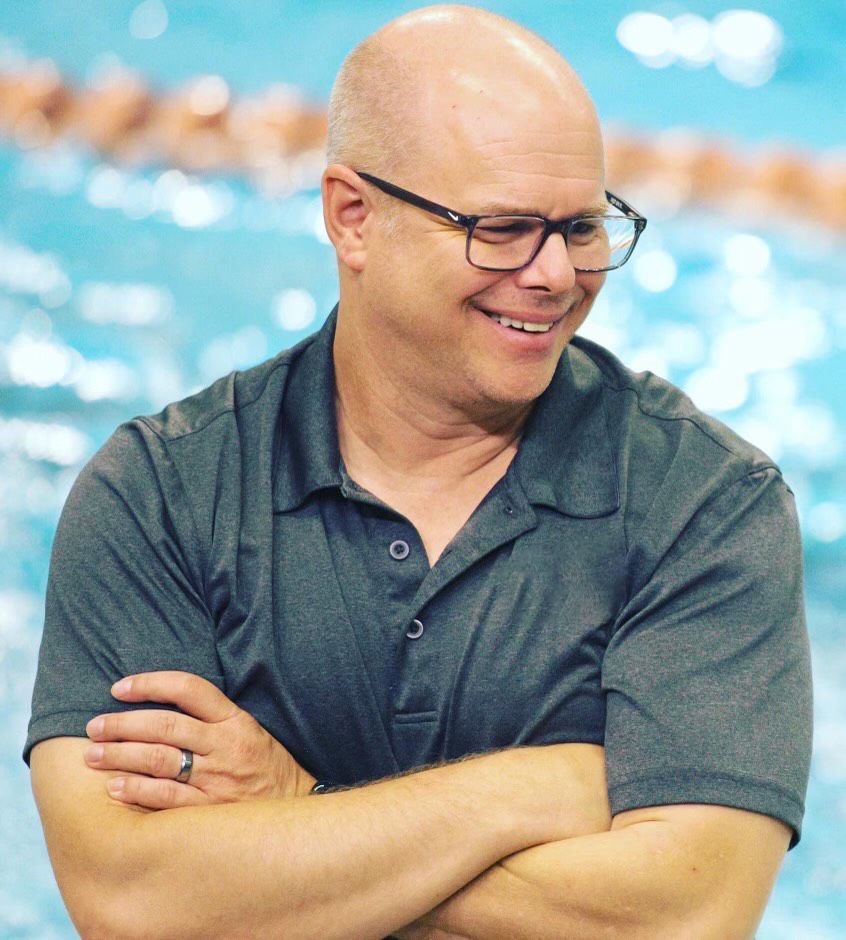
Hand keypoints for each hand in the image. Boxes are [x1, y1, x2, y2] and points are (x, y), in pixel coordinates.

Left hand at [84, 671, 316, 808]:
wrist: (297, 808)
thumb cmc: (264, 765)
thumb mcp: (247, 729)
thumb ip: (211, 717)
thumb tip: (158, 702)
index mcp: (235, 719)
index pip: (189, 689)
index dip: (151, 684)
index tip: (119, 688)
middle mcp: (226, 744)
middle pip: (165, 725)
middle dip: (122, 724)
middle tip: (94, 726)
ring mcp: (218, 778)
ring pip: (159, 760)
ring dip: (120, 756)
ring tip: (92, 755)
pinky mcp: (211, 810)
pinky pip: (166, 797)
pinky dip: (136, 791)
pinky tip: (114, 787)